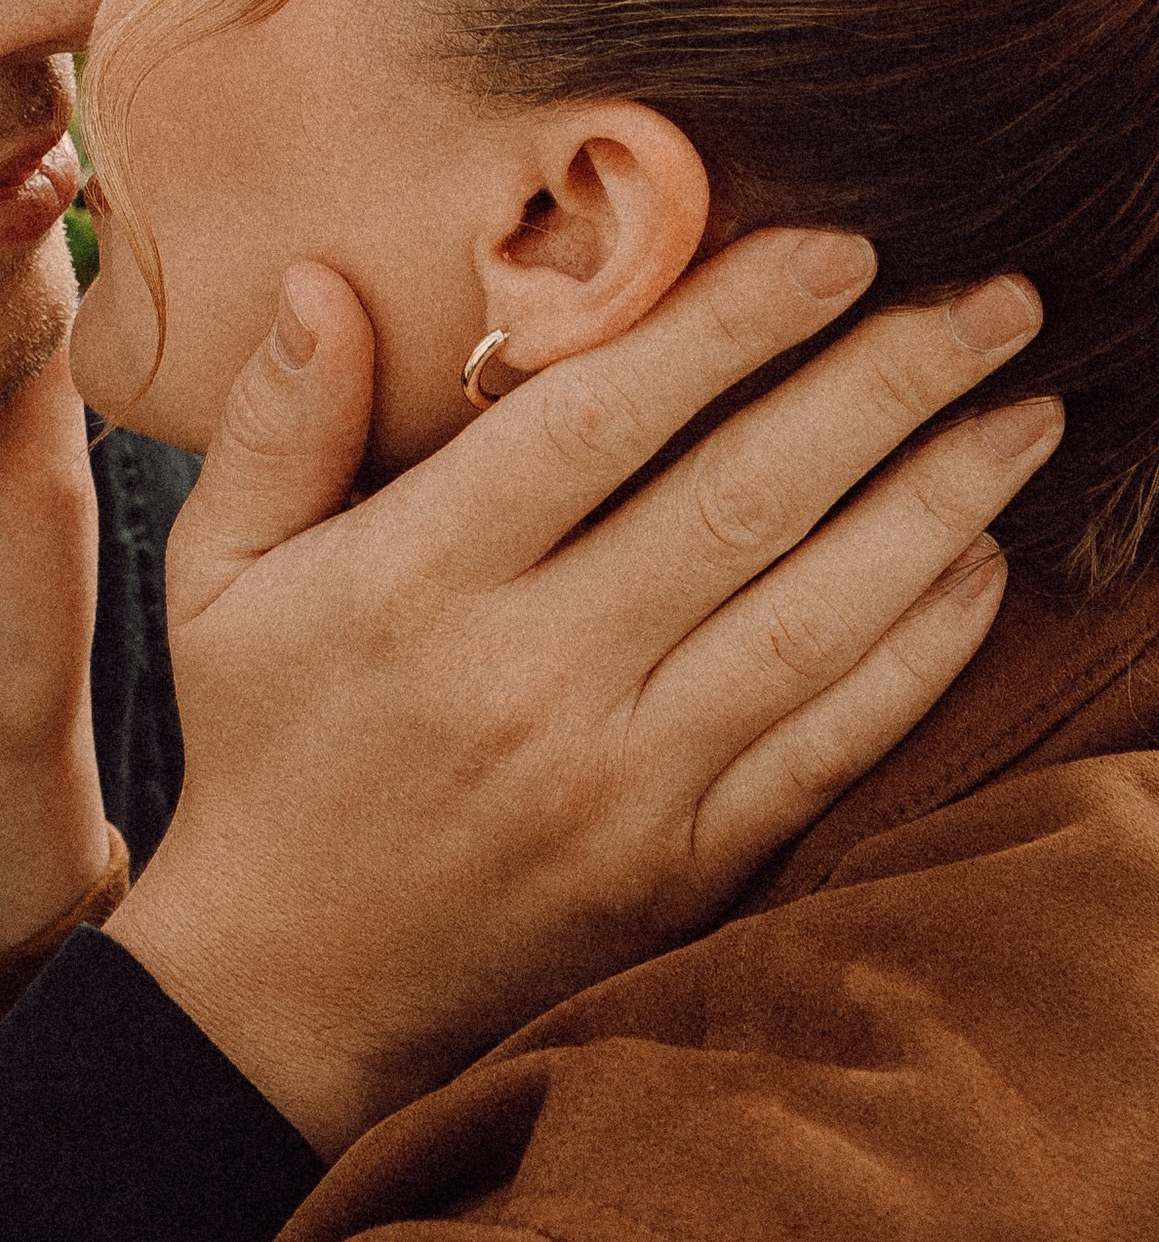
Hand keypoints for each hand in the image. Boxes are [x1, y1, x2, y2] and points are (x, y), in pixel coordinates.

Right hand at [107, 228, 1056, 1159]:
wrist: (289, 997)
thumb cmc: (263, 744)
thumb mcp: (219, 571)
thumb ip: (275, 419)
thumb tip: (320, 276)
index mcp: (418, 579)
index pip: (596, 421)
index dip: (727, 325)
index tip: (838, 244)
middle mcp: (531, 675)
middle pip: (740, 502)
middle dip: (884, 385)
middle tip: (996, 300)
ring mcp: (618, 782)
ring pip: (811, 620)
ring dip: (934, 506)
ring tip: (1021, 413)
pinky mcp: (679, 866)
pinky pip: (826, 748)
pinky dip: (919, 656)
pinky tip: (984, 570)